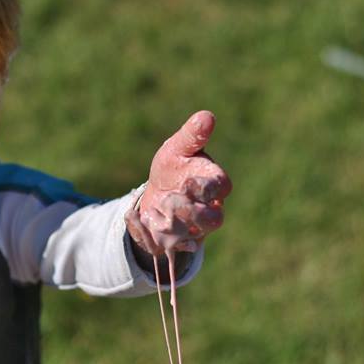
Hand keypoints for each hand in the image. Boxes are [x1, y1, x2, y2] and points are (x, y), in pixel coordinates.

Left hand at [125, 110, 230, 255]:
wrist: (156, 193)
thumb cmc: (173, 167)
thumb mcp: (176, 148)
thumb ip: (192, 135)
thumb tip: (207, 115)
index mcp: (214, 182)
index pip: (222, 187)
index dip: (205, 187)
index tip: (186, 181)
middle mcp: (211, 208)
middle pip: (214, 219)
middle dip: (191, 212)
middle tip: (170, 200)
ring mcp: (197, 229)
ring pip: (196, 236)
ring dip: (174, 226)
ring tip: (156, 212)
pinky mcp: (179, 243)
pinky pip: (171, 247)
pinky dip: (154, 236)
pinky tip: (142, 222)